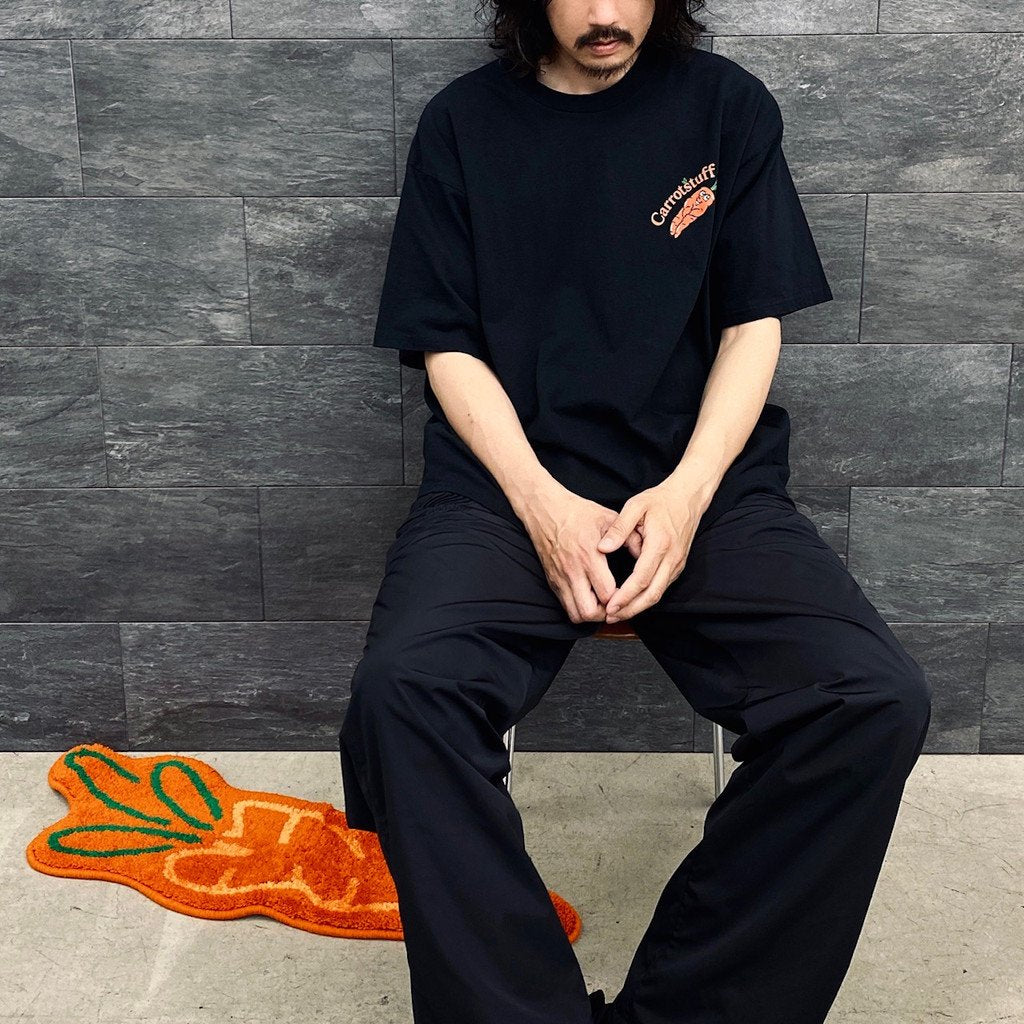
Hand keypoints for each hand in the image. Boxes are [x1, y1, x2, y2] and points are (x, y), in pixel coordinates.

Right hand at [520, 486, 643, 623]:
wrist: (545, 510)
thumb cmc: (577, 513)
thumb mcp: (608, 518)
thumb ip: (629, 536)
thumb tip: (645, 552)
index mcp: (588, 556)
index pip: (606, 593)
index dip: (621, 598)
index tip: (627, 591)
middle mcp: (573, 571)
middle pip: (589, 612)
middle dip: (606, 613)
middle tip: (615, 604)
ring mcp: (560, 578)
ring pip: (575, 614)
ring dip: (591, 614)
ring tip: (603, 604)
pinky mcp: (552, 581)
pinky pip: (565, 606)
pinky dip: (578, 608)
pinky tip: (589, 597)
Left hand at [595, 481, 705, 621]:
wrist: (688, 498)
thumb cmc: (660, 500)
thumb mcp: (636, 506)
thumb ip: (619, 528)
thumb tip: (603, 548)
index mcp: (660, 545)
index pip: (641, 579)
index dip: (625, 595)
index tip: (609, 605)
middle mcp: (672, 559)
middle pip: (652, 594)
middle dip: (630, 609)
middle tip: (610, 617)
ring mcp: (677, 564)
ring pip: (658, 594)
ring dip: (638, 607)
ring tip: (617, 613)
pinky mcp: (677, 566)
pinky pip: (661, 587)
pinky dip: (646, 598)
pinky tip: (631, 602)